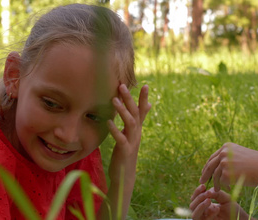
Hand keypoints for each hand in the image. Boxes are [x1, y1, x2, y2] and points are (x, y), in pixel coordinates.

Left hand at [103, 84, 150, 218]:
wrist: (125, 173)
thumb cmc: (127, 151)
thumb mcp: (133, 134)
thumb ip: (138, 119)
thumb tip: (148, 105)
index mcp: (137, 128)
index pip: (142, 110)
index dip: (144, 98)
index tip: (145, 85)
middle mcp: (137, 133)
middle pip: (135, 113)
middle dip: (130, 99)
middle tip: (122, 86)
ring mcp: (132, 141)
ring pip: (130, 123)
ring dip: (122, 110)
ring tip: (114, 100)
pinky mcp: (125, 150)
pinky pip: (121, 138)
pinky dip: (115, 129)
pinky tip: (108, 122)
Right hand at [189, 184, 250, 219]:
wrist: (240, 219)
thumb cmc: (233, 209)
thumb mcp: (225, 198)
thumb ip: (216, 194)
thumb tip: (207, 191)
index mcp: (205, 204)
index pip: (195, 197)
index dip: (197, 191)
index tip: (203, 186)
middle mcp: (203, 212)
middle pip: (192, 205)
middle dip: (199, 198)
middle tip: (208, 194)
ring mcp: (205, 219)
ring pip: (194, 214)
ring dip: (200, 206)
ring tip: (209, 201)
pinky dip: (209, 214)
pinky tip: (217, 209)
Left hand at [199, 142, 257, 191]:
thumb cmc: (256, 163)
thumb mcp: (241, 155)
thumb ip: (229, 158)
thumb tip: (218, 166)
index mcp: (227, 147)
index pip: (213, 157)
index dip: (208, 165)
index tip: (204, 172)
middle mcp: (224, 153)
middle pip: (210, 165)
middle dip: (205, 174)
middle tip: (202, 181)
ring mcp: (224, 163)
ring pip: (215, 175)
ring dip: (215, 183)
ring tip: (217, 189)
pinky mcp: (225, 173)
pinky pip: (222, 182)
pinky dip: (224, 186)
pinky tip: (230, 188)